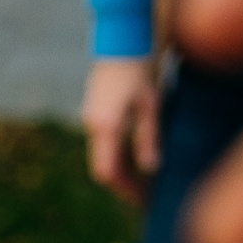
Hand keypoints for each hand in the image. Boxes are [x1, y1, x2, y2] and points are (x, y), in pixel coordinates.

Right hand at [80, 55, 161, 206]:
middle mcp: (94, 125)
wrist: (122, 41)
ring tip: (145, 181)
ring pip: (103, 154)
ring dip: (122, 170)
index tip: (144, 201)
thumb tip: (151, 169)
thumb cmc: (140, 70)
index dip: (126, 190)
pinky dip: (118, 155)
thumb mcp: (151, 105)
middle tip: (147, 196)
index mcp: (106, 126)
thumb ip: (148, 138)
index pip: (109, 171)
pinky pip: (104, 142)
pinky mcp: (96, 110)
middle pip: (104, 167)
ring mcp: (92, 117)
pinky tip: (137, 158)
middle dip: (124, 184)